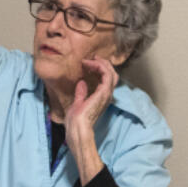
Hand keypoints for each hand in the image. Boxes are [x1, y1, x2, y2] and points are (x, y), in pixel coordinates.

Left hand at [65, 57, 118, 183]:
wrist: (77, 127)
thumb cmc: (76, 120)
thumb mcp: (78, 103)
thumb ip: (81, 93)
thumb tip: (81, 83)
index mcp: (101, 98)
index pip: (106, 80)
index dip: (100, 69)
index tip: (89, 63)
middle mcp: (106, 95)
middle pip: (112, 74)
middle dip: (103, 64)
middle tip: (93, 58)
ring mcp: (106, 94)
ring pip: (111, 73)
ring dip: (101, 64)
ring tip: (91, 60)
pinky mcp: (104, 92)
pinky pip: (106, 74)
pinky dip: (99, 66)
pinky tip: (90, 64)